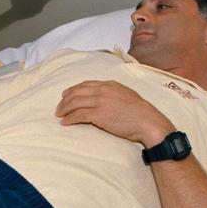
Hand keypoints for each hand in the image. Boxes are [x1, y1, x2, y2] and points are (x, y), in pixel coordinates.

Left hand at [55, 80, 172, 145]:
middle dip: (65, 100)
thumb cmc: (140, 112)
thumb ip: (114, 93)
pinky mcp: (98, 114)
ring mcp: (99, 102)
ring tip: (59, 115)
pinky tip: (65, 122)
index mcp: (109, 84)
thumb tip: (105, 98)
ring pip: (74, 103)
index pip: (85, 85)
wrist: (147, 121)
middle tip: (59, 107)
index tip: (66, 95)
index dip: (73, 90)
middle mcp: (102, 90)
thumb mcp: (126, 95)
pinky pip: (78, 115)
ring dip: (64, 109)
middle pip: (77, 92)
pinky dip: (69, 119)